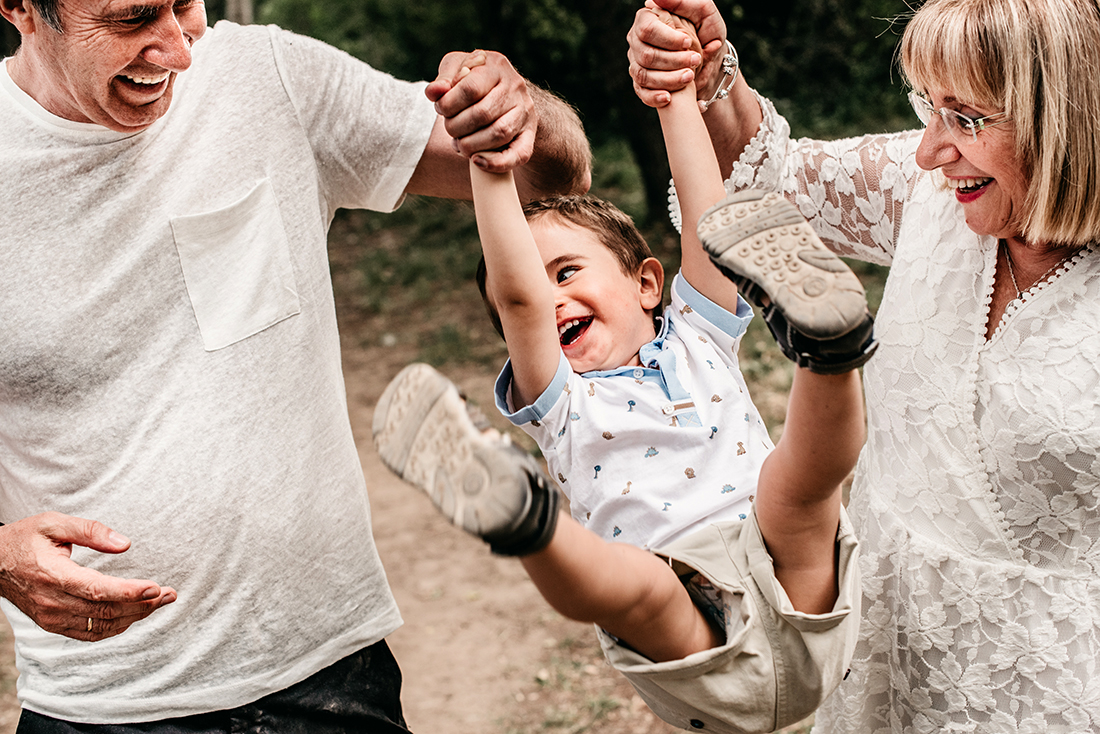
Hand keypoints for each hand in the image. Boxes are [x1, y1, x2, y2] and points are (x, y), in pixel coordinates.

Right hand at [0, 513, 176, 640]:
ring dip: (134, 616)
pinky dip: (115, 626)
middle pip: (105, 611)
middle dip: (142, 605)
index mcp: (52, 575)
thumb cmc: (25, 539)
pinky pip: (89, 632)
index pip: (96, 590)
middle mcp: (51, 602)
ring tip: (160, 602)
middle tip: (170, 594)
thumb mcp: (53, 523)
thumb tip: (125, 544)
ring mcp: (51, 617)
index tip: (156, 588)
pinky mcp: (53, 624)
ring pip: (101, 625)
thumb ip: (90, 531)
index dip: (129, 593)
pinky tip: (134, 613)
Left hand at [425, 50, 535, 172]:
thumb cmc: (475, 79)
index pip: (470, 88)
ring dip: (470, 145)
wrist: (506, 92)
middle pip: (482, 114)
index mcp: (496, 66)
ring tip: (459, 144)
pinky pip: (519, 154)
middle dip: (456, 126)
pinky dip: (496, 163)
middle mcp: (515, 87)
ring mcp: (525, 111)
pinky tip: (477, 161)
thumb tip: (434, 92)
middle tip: (449, 128)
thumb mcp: (457, 68)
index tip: (441, 109)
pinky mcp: (529, 134)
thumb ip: (444, 79)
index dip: (449, 104)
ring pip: (499, 134)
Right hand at [627, 0, 727, 106]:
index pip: (647, 29)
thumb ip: (681, 2)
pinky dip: (654, 97)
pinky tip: (669, 97)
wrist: (714, 60)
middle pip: (646, 55)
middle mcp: (638, 42)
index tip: (688, 42)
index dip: (668, 38)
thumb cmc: (708, 31)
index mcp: (647, 20)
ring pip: (643, 75)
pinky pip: (641, 93)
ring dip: (668, 78)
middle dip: (673, 60)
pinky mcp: (642, 84)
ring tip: (690, 76)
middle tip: (695, 60)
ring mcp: (637, 63)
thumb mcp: (703, 11)